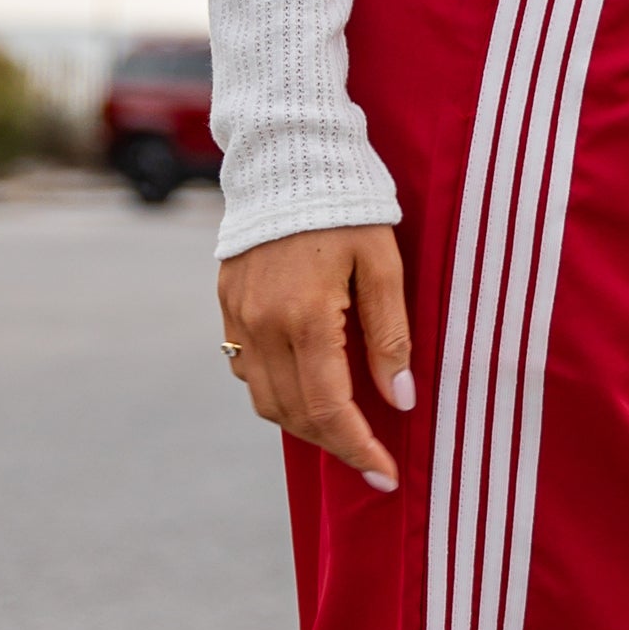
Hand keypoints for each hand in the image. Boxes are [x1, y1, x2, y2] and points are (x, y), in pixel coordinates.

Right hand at [219, 225, 414, 490]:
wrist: (289, 153)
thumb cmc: (349, 205)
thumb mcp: (385, 265)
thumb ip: (390, 336)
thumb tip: (401, 400)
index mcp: (307, 317)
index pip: (330, 409)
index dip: (359, 450)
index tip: (386, 475)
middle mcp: (264, 325)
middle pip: (294, 415)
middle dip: (335, 445)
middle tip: (372, 459)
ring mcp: (239, 315)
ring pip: (265, 399)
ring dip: (303, 423)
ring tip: (343, 428)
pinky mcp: (227, 302)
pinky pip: (246, 367)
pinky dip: (276, 390)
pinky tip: (306, 383)